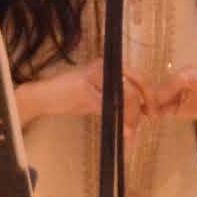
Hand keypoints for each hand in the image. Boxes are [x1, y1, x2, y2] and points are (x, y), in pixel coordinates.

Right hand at [18, 60, 150, 139]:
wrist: (43, 97)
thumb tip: (140, 115)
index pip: (139, 77)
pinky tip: (124, 131)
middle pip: (136, 85)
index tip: (153, 113)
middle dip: (146, 105)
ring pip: (126, 95)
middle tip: (149, 121)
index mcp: (110, 65)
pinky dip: (120, 119)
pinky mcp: (85, 88)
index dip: (150, 94)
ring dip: (133, 116)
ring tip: (131, 131)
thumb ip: (117, 102)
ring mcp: (94, 75)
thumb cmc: (69, 98)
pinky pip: (109, 105)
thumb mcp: (98, 98)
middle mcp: (105, 65)